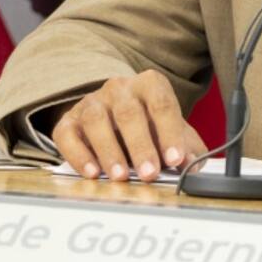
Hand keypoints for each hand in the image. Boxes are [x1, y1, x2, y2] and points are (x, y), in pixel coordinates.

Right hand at [50, 70, 206, 181]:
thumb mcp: (171, 131)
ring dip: (110, 151)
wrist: (114, 114)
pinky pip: (68, 135)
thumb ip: (186, 147)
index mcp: (150, 84)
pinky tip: (92, 173)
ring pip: (97, 121)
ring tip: (120, 176)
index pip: (162, 104)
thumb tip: (193, 166)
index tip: (176, 159)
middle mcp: (119, 88)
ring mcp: (92, 102)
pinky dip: (78, 155)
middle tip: (149, 173)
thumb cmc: (148, 123)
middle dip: (141, 145)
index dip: (170, 132)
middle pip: (129, 113)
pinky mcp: (69, 120)